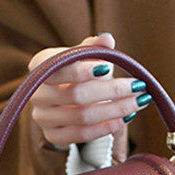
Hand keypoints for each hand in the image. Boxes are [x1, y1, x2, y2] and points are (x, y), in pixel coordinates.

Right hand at [29, 33, 149, 147]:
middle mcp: (36, 93)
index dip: (83, 70)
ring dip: (115, 110)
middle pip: (77, 95)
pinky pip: (82, 135)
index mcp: (40, 65)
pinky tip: (124, 119)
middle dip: (112, 91)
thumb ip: (94, 47)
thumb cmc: (76, 71)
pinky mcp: (53, 136)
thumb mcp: (83, 55)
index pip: (60, 69)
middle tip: (138, 87)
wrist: (63, 98)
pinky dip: (106, 128)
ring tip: (138, 102)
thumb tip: (107, 38)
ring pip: (83, 117)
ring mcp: (42, 117)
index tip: (109, 68)